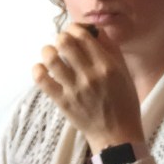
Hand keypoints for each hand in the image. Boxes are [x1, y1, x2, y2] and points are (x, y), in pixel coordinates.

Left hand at [31, 23, 144, 152]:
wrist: (116, 135)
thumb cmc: (124, 103)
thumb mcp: (125, 74)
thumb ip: (111, 51)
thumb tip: (96, 31)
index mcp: (108, 66)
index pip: (84, 36)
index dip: (75, 28)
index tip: (75, 32)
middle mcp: (90, 75)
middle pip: (64, 42)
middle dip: (61, 37)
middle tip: (63, 43)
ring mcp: (74, 88)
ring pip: (51, 58)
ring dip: (48, 51)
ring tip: (51, 53)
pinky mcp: (62, 101)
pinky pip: (42, 79)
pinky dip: (38, 69)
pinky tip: (42, 69)